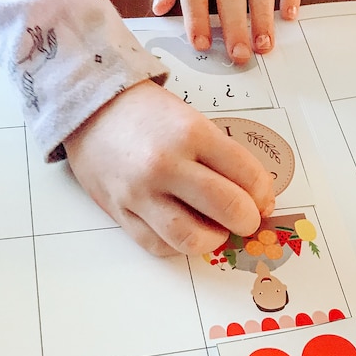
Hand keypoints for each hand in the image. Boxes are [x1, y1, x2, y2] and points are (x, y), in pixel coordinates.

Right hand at [63, 80, 275, 256]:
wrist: (91, 109)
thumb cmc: (148, 114)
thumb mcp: (193, 120)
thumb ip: (224, 157)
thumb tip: (256, 199)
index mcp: (192, 133)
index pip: (248, 176)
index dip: (264, 194)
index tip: (262, 199)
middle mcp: (166, 164)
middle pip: (228, 208)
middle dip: (248, 220)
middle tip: (246, 219)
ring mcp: (140, 192)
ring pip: (192, 238)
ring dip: (214, 239)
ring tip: (215, 228)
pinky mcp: (120, 212)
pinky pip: (158, 246)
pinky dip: (179, 245)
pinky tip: (184, 229)